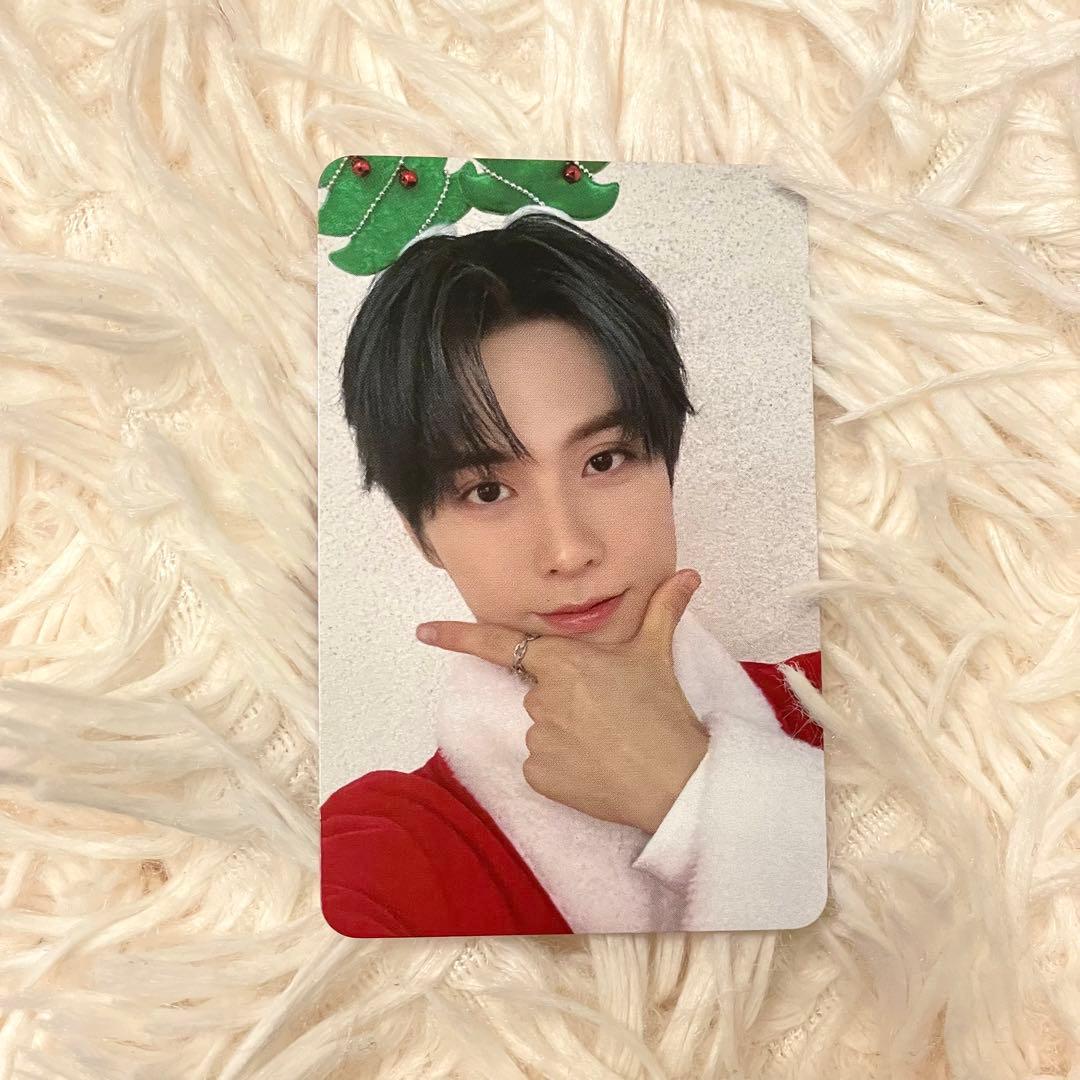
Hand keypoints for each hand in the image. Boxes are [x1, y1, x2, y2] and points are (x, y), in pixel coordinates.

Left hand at [415, 569, 709, 833]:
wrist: (676, 781)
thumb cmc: (664, 714)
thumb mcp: (658, 655)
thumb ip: (664, 609)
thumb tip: (689, 575)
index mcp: (562, 662)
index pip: (498, 643)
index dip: (456, 637)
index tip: (423, 632)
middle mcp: (541, 698)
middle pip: (540, 692)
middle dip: (568, 699)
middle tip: (610, 713)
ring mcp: (537, 739)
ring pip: (542, 729)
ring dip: (567, 734)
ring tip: (609, 743)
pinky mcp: (539, 776)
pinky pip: (542, 765)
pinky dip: (563, 767)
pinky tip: (596, 769)